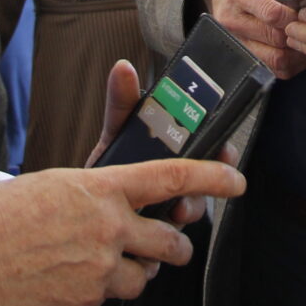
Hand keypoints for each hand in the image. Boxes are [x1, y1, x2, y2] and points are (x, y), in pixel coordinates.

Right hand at [0, 154, 245, 305]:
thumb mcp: (53, 184)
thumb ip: (96, 193)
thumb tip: (119, 201)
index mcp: (102, 188)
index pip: (174, 176)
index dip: (214, 176)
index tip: (237, 180)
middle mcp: (110, 227)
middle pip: (173, 241)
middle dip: (177, 245)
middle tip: (169, 242)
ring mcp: (101, 268)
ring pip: (148, 275)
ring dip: (138, 270)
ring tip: (105, 261)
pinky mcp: (87, 300)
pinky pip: (113, 295)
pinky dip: (103, 289)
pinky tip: (71, 278)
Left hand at [85, 59, 234, 225]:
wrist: (81, 208)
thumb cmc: (108, 165)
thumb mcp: (116, 132)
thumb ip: (122, 103)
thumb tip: (123, 67)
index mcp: (175, 153)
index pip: (211, 147)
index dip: (222, 151)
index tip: (224, 151)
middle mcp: (178, 181)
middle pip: (207, 182)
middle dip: (209, 185)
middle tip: (198, 189)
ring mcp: (171, 209)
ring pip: (193, 209)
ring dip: (189, 210)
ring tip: (176, 211)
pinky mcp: (158, 235)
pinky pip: (170, 237)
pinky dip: (166, 234)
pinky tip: (155, 230)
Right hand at [205, 0, 305, 78]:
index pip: (271, 13)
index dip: (293, 17)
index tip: (303, 15)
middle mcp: (233, 21)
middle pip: (276, 38)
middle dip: (297, 34)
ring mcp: (236, 42)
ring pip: (276, 59)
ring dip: (297, 52)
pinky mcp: (243, 58)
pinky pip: (274, 70)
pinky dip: (292, 63)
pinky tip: (298, 51)